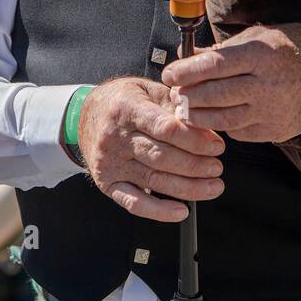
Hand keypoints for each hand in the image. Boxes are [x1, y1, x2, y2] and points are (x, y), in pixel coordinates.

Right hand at [78, 76, 225, 222]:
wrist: (83, 115)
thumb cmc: (120, 101)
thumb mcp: (145, 89)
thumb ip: (173, 102)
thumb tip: (203, 120)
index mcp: (126, 109)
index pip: (165, 128)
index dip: (194, 140)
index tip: (215, 145)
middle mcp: (116, 138)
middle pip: (162, 157)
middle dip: (196, 165)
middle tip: (217, 167)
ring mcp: (111, 164)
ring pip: (154, 180)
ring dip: (188, 188)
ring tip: (212, 186)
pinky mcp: (108, 184)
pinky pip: (134, 203)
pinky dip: (158, 211)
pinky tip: (181, 211)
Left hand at [160, 23, 300, 142]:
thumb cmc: (293, 48)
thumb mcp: (260, 36)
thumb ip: (223, 49)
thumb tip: (188, 55)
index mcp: (262, 55)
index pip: (215, 65)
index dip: (187, 72)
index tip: (169, 75)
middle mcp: (267, 85)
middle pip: (215, 95)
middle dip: (187, 96)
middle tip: (174, 93)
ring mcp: (272, 111)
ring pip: (223, 119)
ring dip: (198, 116)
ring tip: (186, 109)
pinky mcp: (275, 131)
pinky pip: (238, 132)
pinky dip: (222, 125)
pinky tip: (213, 116)